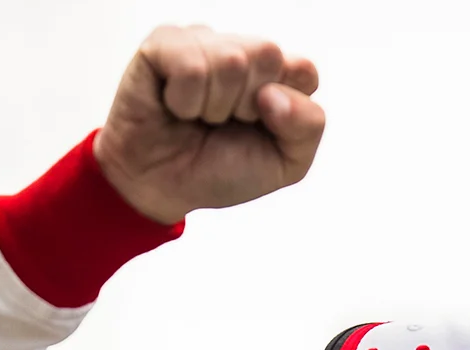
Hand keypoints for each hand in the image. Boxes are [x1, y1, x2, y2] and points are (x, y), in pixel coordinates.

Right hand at [94, 24, 323, 224]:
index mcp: (274, 72)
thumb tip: (274, 92)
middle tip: (222, 123)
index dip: (285, 110)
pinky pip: (190, 66)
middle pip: (268, 54)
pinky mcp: (163, 43)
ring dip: (213, 107)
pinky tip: (174, 106)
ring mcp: (202, 41)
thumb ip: (308, 126)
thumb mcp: (285, 164)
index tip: (258, 129)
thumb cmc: (219, 170)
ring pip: (230, 60)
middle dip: (247, 106)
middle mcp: (241, 49)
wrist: (162, 188)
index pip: (304, 70)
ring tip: (197, 116)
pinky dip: (184, 101)